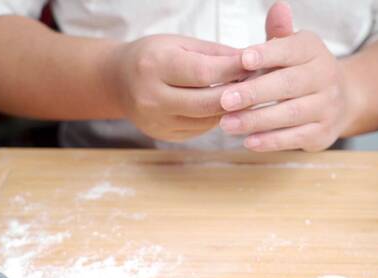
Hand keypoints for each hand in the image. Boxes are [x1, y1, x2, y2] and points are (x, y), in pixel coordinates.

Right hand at [105, 34, 246, 140]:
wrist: (118, 81)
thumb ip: (215, 54)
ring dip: (230, 108)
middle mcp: (151, 97)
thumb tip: (251, 62)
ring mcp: (155, 121)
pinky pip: (199, 129)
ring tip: (244, 95)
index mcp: (154, 66)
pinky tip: (223, 106)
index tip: (255, 64)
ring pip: (206, 120)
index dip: (233, 70)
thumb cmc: (153, 55)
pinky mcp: (163, 135)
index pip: (203, 73)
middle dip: (237, 94)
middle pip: (207, 102)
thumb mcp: (180, 43)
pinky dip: (215, 117)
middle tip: (258, 85)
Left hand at [219, 2, 358, 151]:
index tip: (242, 59)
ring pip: (290, 114)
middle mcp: (325, 77)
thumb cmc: (301, 71)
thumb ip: (278, 34)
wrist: (342, 99)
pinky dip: (271, 141)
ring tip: (227, 124)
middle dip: (254, 93)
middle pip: (288, 84)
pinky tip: (248, 141)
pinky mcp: (323, 133)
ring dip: (256, 120)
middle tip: (224, 100)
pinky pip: (295, 138)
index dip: (266, 54)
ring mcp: (327, 107)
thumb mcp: (292, 48)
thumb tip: (278, 7)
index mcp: (313, 51)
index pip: (290, 50)